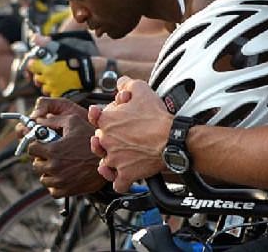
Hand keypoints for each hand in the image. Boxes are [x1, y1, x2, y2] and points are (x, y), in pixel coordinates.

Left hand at [25, 36, 95, 96]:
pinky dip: (55, 91)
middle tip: (48, 71)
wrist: (91, 70)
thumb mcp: (60, 46)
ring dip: (47, 84)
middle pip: (37, 79)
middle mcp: (48, 78)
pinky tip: (60, 86)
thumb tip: (34, 37)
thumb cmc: (77, 57)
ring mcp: (54, 88)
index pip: (31, 67)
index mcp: (46, 67)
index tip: (36, 63)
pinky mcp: (61, 95)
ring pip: (44, 88)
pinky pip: (53, 95)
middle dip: (40, 75)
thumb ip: (45, 42)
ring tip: (54, 79)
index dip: (33, 65)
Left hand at [26, 98, 106, 196]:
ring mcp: (60, 180)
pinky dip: (55, 185)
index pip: (31, 149)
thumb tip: (39, 121)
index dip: (36, 145)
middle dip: (42, 158)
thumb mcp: (73, 121)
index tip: (42, 145)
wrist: (108, 157)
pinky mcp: (68, 190)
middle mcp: (54, 167)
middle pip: (36, 164)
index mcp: (53, 150)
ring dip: (48, 172)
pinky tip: (63, 176)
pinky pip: (53, 191)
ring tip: (58, 165)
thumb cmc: (92, 138)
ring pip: (43, 178)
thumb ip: (53, 120)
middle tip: (52, 155)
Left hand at [88, 77, 171, 192]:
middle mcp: (106, 141)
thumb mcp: (141, 89)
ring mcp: (115, 159)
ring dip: (110, 162)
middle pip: (98, 142)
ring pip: (105, 164)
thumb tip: (121, 82)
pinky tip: (124, 177)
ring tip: (118, 157)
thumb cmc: (156, 116)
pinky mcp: (127, 174)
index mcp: (106, 121)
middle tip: (121, 136)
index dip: (100, 116)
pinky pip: (118, 184)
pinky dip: (120, 182)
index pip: (94, 118)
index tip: (106, 117)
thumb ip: (126, 84)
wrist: (172, 138)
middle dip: (107, 139)